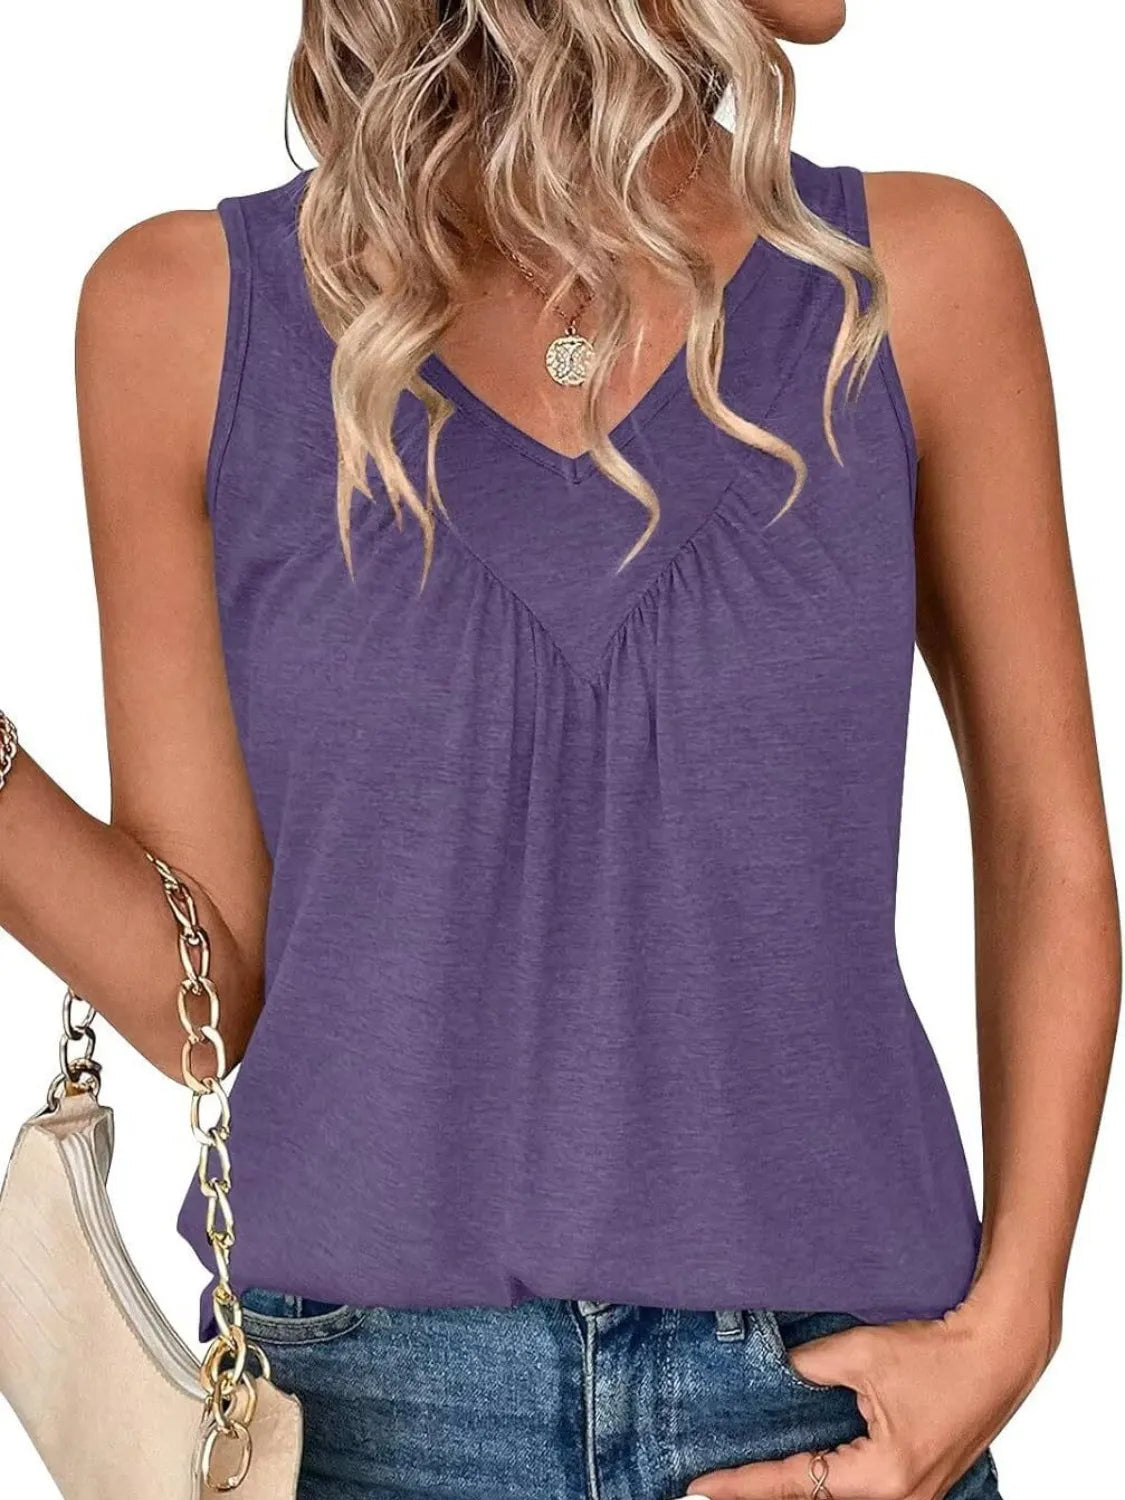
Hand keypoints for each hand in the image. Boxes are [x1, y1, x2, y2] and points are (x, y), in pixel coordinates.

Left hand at [686, 1295, 1051, 1499]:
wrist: (1000, 1351)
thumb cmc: (940, 1352)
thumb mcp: (861, 1353)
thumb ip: (810, 1367)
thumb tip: (778, 1372)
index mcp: (881, 1477)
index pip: (793, 1483)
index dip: (742, 1485)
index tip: (699, 1487)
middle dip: (766, 1492)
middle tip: (716, 1486)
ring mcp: (914, 1496)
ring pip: (838, 1498)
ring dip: (799, 1485)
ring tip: (750, 1478)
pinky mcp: (920, 1480)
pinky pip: (862, 1488)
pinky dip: (828, 1478)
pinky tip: (803, 1466)